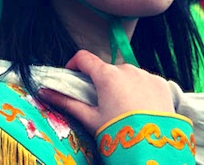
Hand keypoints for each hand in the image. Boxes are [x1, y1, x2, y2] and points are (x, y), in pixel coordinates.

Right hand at [39, 49, 174, 133]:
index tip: (73, 76)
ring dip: (121, 85)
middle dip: (101, 81)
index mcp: (106, 75)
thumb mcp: (90, 119)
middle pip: (106, 69)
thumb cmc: (119, 132)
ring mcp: (145, 74)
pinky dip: (139, 90)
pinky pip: (145, 81)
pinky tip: (140, 109)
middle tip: (101, 104)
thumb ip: (66, 102)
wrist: (154, 146)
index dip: (74, 65)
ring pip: (126, 74)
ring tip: (123, 109)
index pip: (84, 57)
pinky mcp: (160, 83)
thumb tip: (44, 92)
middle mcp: (126, 69)